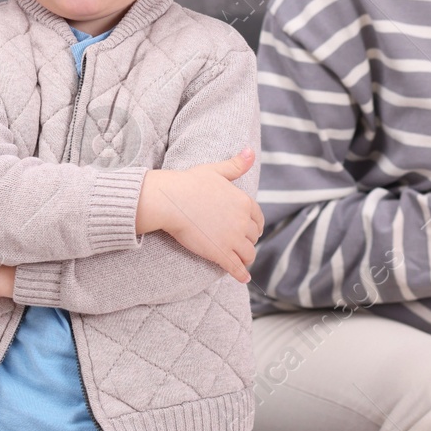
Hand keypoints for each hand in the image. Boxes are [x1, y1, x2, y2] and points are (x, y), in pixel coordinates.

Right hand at [136, 148, 262, 283]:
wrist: (171, 201)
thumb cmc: (190, 183)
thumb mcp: (216, 170)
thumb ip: (236, 165)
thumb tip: (250, 152)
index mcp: (244, 202)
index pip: (258, 219)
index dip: (254, 226)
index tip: (250, 231)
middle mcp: (243, 221)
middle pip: (253, 237)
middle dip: (247, 240)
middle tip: (239, 244)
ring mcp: (233, 239)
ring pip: (248, 254)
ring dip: (245, 257)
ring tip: (240, 260)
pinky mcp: (220, 253)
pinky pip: (236, 268)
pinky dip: (241, 274)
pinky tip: (243, 278)